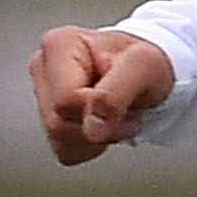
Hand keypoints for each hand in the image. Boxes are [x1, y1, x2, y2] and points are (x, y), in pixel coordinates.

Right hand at [29, 26, 174, 164]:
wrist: (151, 71)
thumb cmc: (146, 62)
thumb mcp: (144, 66)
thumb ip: (115, 94)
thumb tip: (91, 128)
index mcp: (59, 46)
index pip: (64, 101)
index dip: (99, 111)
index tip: (126, 99)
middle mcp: (45, 68)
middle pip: (59, 124)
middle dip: (100, 126)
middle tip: (125, 108)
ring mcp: (44, 95)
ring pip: (60, 141)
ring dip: (98, 138)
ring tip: (117, 112)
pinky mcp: (51, 118)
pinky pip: (65, 151)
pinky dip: (91, 145)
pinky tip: (105, 122)